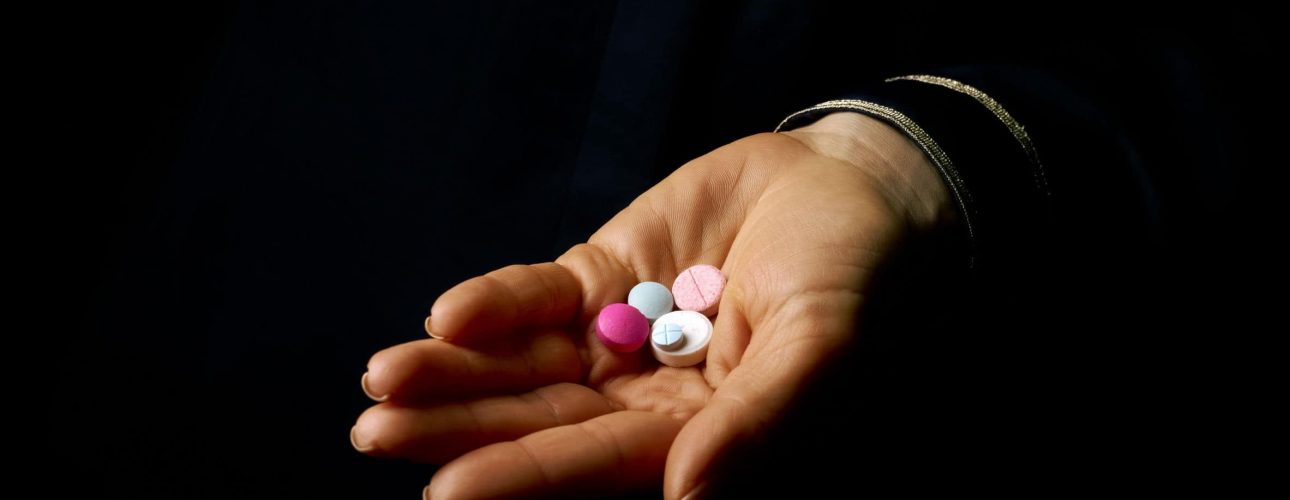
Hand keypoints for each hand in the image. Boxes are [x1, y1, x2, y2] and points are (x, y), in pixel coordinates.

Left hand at [352, 112, 952, 498]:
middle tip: (375, 434)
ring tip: (382, 380)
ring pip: (523, 363)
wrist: (851, 182)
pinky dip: (493, 303)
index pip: (598, 465)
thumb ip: (758, 422)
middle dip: (461, 430)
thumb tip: (688, 496)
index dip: (526, 478)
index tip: (449, 491)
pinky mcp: (601, 274)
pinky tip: (445, 316)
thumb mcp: (821, 348)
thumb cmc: (857, 276)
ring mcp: (618, 334)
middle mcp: (645, 397)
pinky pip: (538, 293)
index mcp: (696, 434)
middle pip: (540, 422)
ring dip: (454, 373)